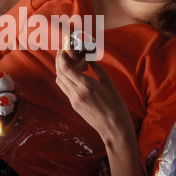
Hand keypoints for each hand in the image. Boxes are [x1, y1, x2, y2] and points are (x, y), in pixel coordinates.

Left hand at [55, 49, 144, 175]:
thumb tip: (90, 59)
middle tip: (64, 52)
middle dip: (59, 60)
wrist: (113, 128)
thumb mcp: (109, 84)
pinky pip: (65, 88)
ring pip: (60, 81)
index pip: (65, 67)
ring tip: (70, 63)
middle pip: (60, 73)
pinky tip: (74, 75)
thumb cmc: (116, 106)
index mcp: (86, 85)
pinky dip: (65, 79)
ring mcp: (73, 100)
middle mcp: (76, 92)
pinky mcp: (74, 105)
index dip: (62, 56)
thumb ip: (98, 70)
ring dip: (61, 70)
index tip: (64, 48)